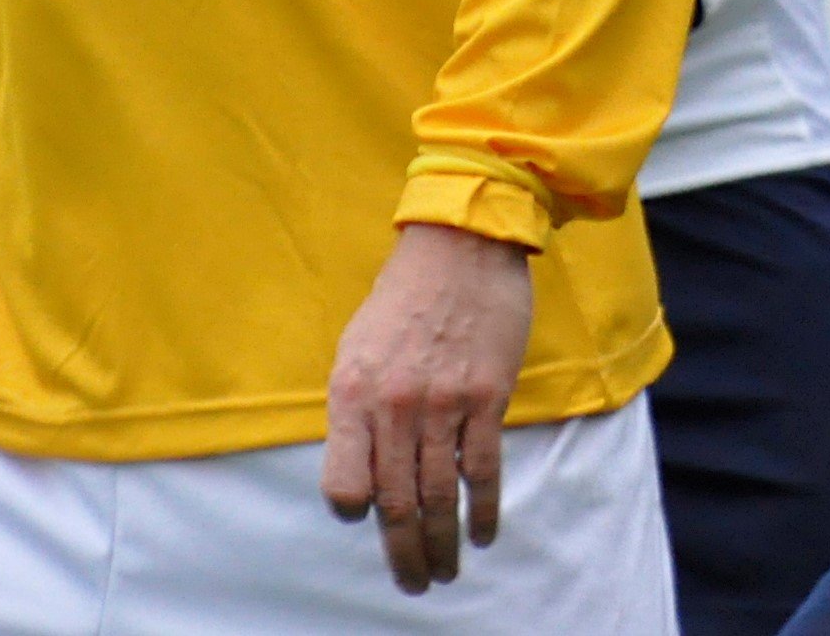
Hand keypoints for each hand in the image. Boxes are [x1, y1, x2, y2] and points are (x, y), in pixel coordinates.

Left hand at [322, 223, 534, 593]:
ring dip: (442, 544)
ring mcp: (442, 403)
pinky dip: (484, 509)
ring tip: (446, 572)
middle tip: (415, 583)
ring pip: (439, 495)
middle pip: (396, 503)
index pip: (345, 484)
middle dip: (404, 553)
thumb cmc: (403, 297)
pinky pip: (482, 468)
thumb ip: (356, 409)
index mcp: (352, 394)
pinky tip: (483, 534)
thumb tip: (362, 466)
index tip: (368, 522)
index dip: (355, 512)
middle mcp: (393, 406)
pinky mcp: (485, 396)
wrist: (460, 246)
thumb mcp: (356, 348)